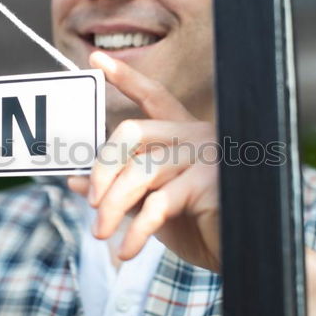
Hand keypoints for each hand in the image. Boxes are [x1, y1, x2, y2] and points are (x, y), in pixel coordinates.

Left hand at [67, 52, 219, 270]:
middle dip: (103, 166)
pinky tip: (125, 249)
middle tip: (91, 201)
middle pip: (132, 130)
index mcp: (183, 134)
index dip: (125, 77)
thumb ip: (119, 188)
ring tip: (101, 232)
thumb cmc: (199, 229)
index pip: (152, 97)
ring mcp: (204, 156)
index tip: (96, 59)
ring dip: (113, 205)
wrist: (241, 257)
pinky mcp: (208, 182)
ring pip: (140, 170)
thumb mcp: (151, 206)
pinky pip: (157, 204)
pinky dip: (136, 231)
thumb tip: (74, 179)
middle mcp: (195, 135)